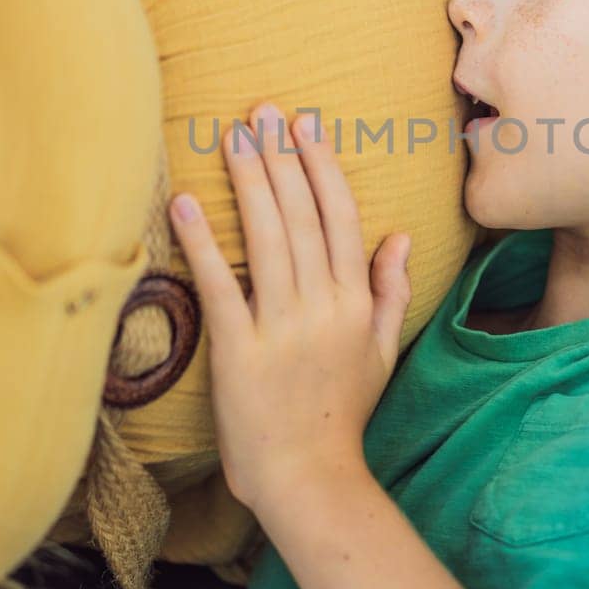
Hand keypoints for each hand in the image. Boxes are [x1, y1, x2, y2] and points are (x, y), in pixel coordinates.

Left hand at [168, 101, 412, 513]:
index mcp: (356, 302)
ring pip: (267, 240)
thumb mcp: (382, 351)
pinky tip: (188, 203)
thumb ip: (392, 290)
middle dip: (280, 158)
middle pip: (302, 217)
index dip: (321, 167)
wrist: (309, 477)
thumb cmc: (342, 413)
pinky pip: (221, 288)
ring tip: (233, 136)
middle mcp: (322, 307)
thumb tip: (400, 235)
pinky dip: (204, 244)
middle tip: (261, 111)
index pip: (340, 218)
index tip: (304, 125)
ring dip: (249, 183)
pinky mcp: (239, 352)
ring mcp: (281, 329)